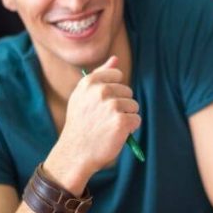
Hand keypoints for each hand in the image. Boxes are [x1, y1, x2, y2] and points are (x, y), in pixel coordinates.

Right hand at [46, 56, 139, 180]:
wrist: (75, 153)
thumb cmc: (81, 124)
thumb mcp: (83, 96)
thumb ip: (99, 75)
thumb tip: (115, 58)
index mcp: (89, 82)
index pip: (117, 74)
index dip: (114, 90)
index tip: (103, 103)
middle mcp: (100, 91)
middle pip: (127, 91)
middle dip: (121, 105)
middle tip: (104, 119)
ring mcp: (112, 106)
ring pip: (133, 106)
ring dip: (126, 117)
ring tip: (109, 127)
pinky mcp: (122, 121)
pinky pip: (136, 119)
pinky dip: (130, 128)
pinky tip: (116, 134)